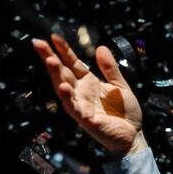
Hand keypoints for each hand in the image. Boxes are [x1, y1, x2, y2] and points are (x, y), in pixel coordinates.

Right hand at [32, 33, 145, 157]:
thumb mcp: (120, 86)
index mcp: (89, 83)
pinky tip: (63, 88)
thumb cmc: (125, 114)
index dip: (64, 50)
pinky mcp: (87, 120)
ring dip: (56, 75)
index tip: (54, 37)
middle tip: (38, 44)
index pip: (72, 63)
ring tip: (50, 61)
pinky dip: (68, 98)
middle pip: (62, 73)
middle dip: (50, 58)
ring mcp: (82, 106)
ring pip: (64, 89)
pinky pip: (75, 108)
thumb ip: (110, 69)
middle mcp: (81, 93)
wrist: (134, 136)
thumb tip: (101, 47)